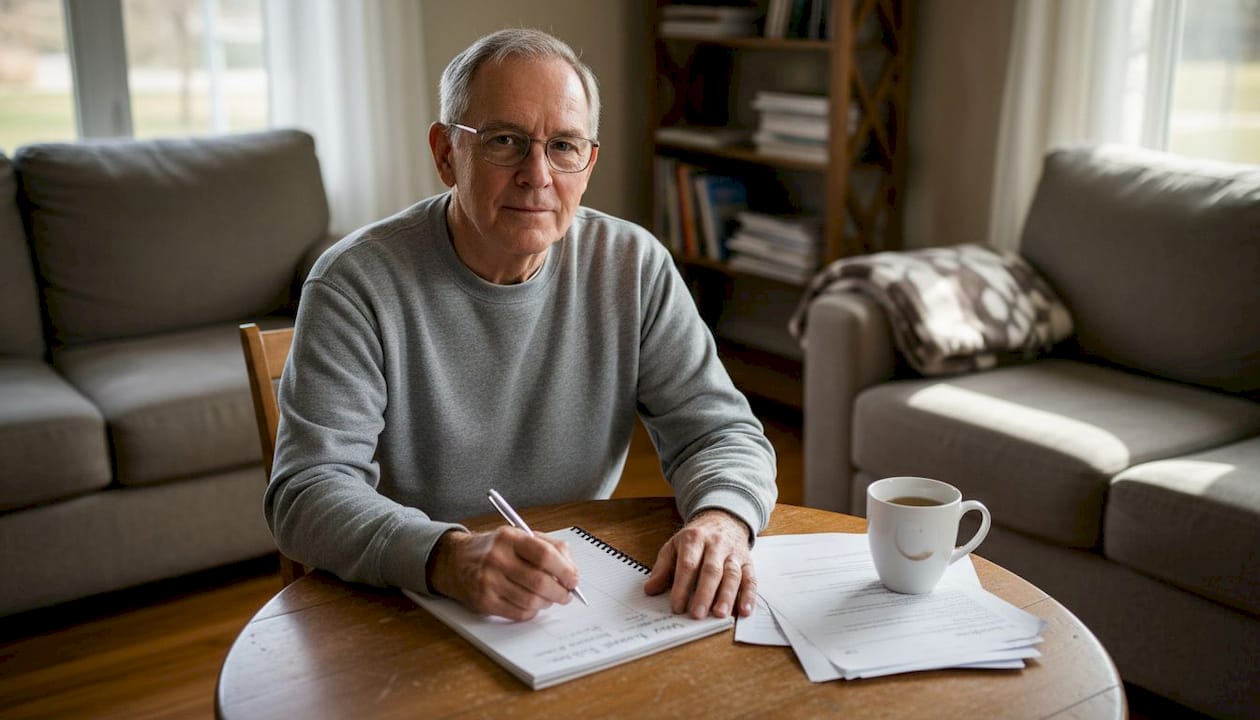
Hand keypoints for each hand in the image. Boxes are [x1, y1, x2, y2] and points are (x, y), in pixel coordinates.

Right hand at [427, 527, 579, 620]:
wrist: (455, 561)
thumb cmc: (494, 549)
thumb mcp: (519, 536)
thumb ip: (549, 547)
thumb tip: (572, 571)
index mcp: (509, 538)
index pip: (545, 555)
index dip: (565, 570)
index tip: (573, 579)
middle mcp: (497, 558)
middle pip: (540, 582)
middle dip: (560, 592)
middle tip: (566, 594)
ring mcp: (488, 581)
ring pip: (531, 601)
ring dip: (547, 603)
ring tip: (548, 598)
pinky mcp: (484, 602)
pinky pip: (519, 613)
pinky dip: (532, 611)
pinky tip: (531, 603)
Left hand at [643, 509, 755, 619]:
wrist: (722, 519)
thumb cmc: (696, 538)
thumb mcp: (674, 546)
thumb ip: (662, 568)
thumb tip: (650, 589)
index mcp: (694, 539)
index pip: (688, 564)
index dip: (682, 586)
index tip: (676, 606)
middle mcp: (716, 544)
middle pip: (711, 570)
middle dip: (704, 594)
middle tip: (697, 614)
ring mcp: (733, 553)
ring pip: (732, 575)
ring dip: (727, 596)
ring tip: (720, 614)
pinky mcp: (747, 562)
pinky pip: (750, 579)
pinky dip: (748, 596)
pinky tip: (744, 611)